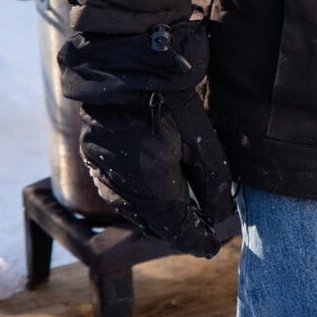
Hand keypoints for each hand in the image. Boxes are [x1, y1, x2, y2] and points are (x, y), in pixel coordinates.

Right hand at [59, 21, 235, 255]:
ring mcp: (105, 177)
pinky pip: (118, 195)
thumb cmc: (170, 99)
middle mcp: (124, 190)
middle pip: (155, 224)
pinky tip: (151, 196)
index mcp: (153, 187)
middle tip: (202, 232)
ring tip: (181, 217)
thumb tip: (222, 217)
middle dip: (179, 230)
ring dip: (157, 218)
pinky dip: (138, 202)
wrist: (124, 68)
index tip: (213, 248)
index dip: (196, 240)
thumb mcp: (201, 141)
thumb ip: (212, 182)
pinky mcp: (95, 162)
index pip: (177, 228)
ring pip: (134, 212)